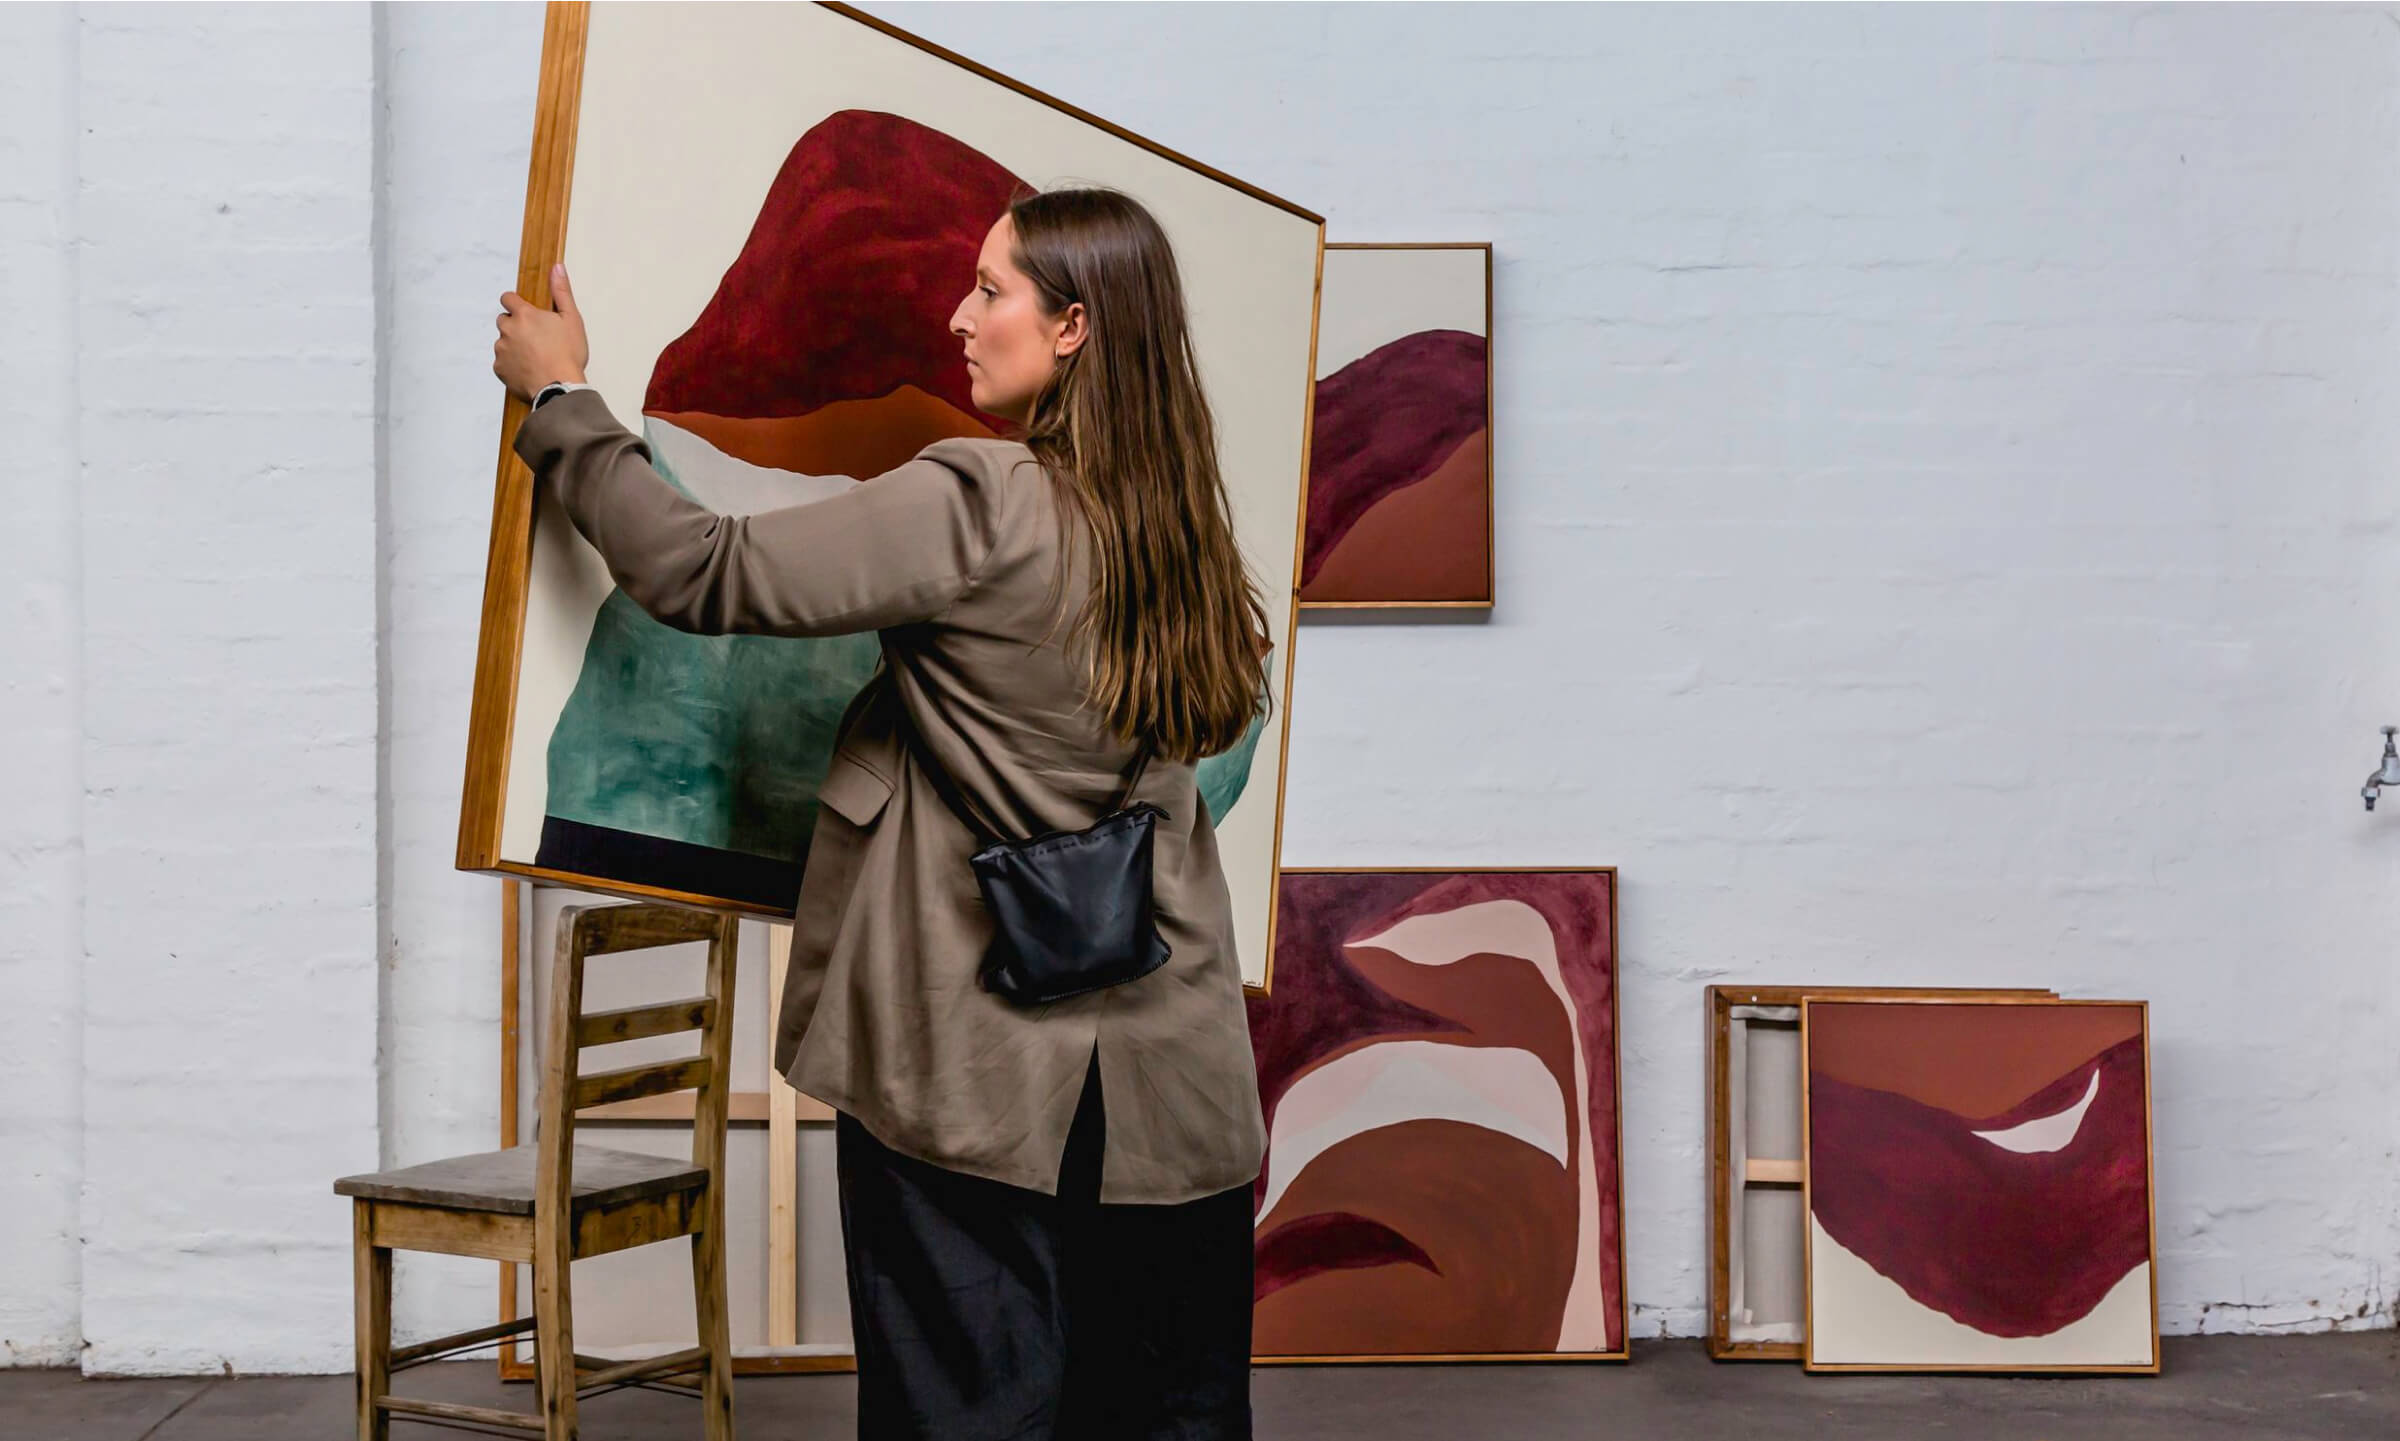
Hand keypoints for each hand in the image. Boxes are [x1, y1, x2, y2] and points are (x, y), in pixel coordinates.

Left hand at [493, 262, 590, 402]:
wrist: (559, 387)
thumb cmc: (567, 355)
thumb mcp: (571, 319)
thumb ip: (561, 291)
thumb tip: (557, 268)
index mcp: (524, 314)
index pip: (507, 298)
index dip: (516, 304)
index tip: (526, 313)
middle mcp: (508, 329)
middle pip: (503, 320)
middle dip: (515, 326)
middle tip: (535, 339)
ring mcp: (501, 350)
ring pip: (503, 342)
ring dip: (514, 346)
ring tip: (534, 357)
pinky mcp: (499, 369)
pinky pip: (502, 363)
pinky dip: (512, 365)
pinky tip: (529, 369)